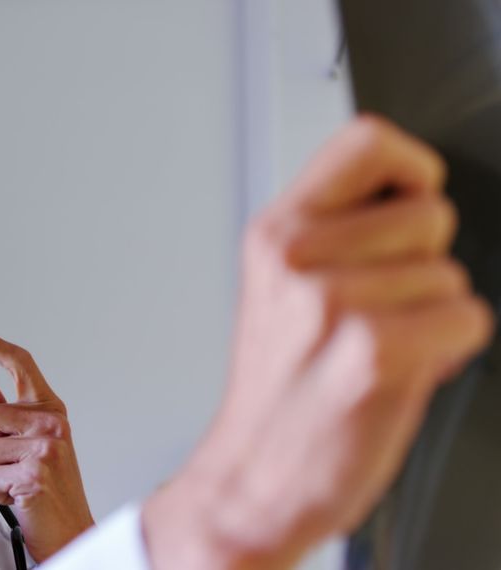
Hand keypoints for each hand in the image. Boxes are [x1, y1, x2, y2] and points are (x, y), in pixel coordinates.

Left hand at [0, 326, 95, 561]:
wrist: (70, 528)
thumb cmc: (47, 484)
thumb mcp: (23, 439)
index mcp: (50, 408)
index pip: (20, 363)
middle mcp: (52, 421)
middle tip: (10, 463)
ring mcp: (46, 446)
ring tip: (17, 479)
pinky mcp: (35, 472)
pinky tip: (19, 495)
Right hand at [143, 115, 493, 568]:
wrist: (252, 478)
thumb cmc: (278, 394)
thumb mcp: (279, 290)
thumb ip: (334, 234)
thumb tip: (410, 196)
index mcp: (274, 234)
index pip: (365, 141)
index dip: (409, 166)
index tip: (407, 199)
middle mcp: (296, 258)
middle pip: (429, 213)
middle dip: (423, 263)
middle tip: (380, 306)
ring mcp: (331, 303)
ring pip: (450, 274)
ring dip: (434, 315)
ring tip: (381, 347)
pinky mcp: (372, 353)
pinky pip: (466, 319)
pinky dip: (449, 353)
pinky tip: (399, 373)